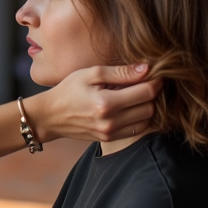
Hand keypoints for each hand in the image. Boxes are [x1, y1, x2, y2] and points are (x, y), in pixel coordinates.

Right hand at [27, 64, 160, 142]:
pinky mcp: (110, 139)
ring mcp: (111, 133)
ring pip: (146, 120)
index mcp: (106, 103)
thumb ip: (120, 72)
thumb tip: (146, 68)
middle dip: (153, 94)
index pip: (146, 92)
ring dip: (148, 106)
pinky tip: (132, 106)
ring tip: (139, 94)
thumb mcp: (91, 74)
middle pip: (150, 108)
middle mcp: (111, 121)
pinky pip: (137, 130)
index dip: (156, 81)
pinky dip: (140, 118)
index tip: (156, 73)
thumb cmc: (69, 90)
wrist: (51, 116)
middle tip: (147, 82)